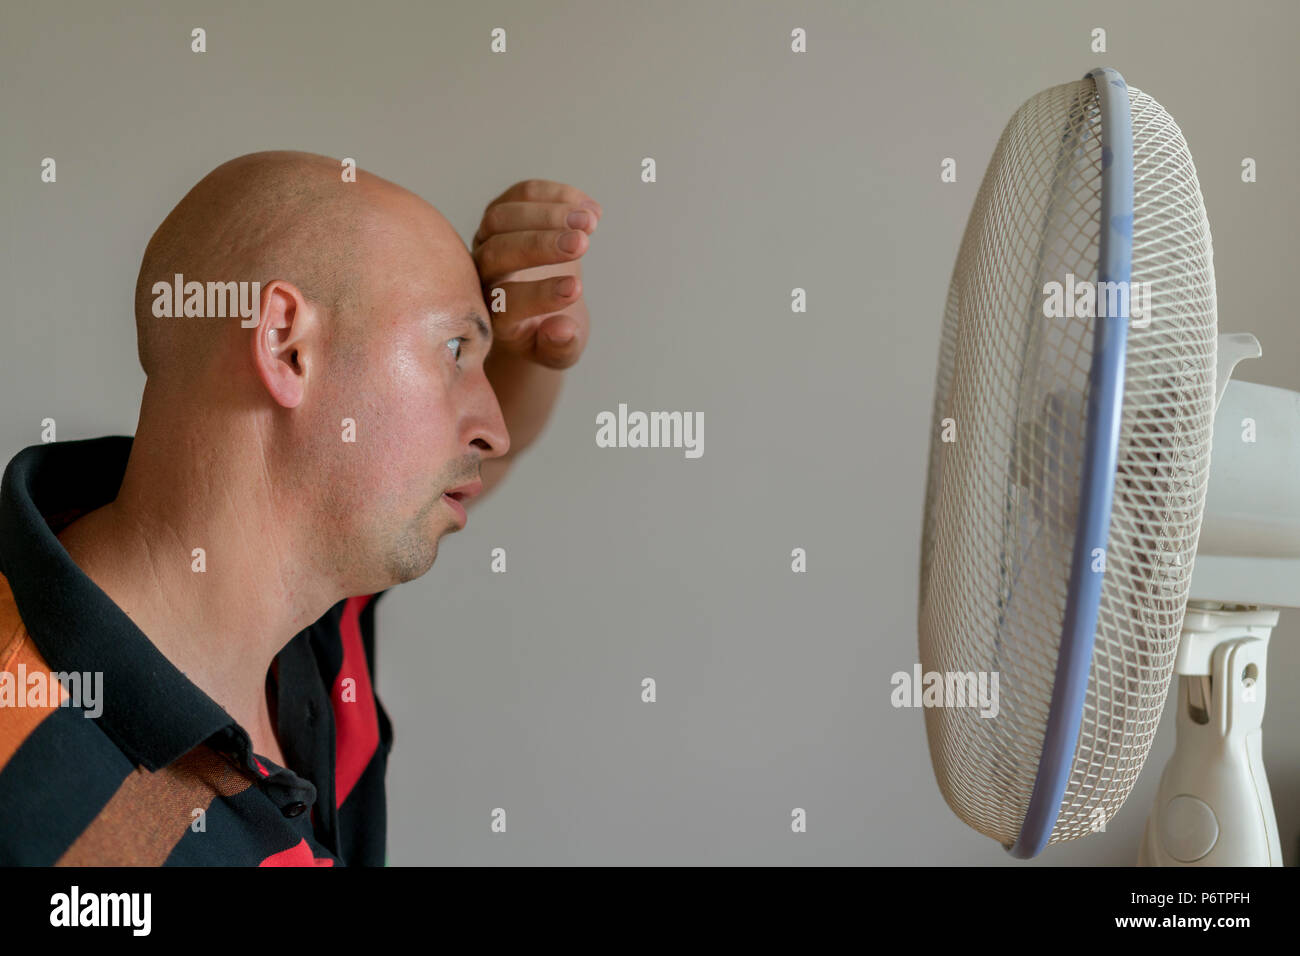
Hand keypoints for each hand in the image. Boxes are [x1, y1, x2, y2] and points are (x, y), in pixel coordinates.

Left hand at [471, 179, 600, 369]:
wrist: (543, 307)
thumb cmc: (547, 334)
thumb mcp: (558, 351)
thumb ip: (560, 347)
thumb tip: (564, 330)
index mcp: (492, 316)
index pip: (505, 302)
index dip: (539, 295)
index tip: (576, 289)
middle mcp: (482, 275)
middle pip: (498, 253)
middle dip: (540, 246)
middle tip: (582, 244)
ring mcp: (488, 240)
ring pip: (502, 218)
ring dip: (548, 214)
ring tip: (591, 222)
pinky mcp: (505, 213)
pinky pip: (521, 195)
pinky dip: (556, 196)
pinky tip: (590, 208)